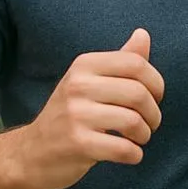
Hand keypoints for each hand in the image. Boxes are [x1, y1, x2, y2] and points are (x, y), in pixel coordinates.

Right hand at [18, 28, 164, 188]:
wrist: (32, 152)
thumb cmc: (70, 114)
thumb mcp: (89, 81)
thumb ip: (120, 60)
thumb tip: (143, 34)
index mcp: (84, 65)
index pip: (135, 63)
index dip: (156, 83)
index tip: (155, 98)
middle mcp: (78, 85)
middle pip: (138, 93)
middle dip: (154, 113)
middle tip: (150, 124)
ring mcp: (76, 115)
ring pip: (133, 121)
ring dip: (145, 134)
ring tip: (139, 138)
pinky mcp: (77, 144)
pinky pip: (123, 149)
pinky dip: (135, 154)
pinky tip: (130, 154)